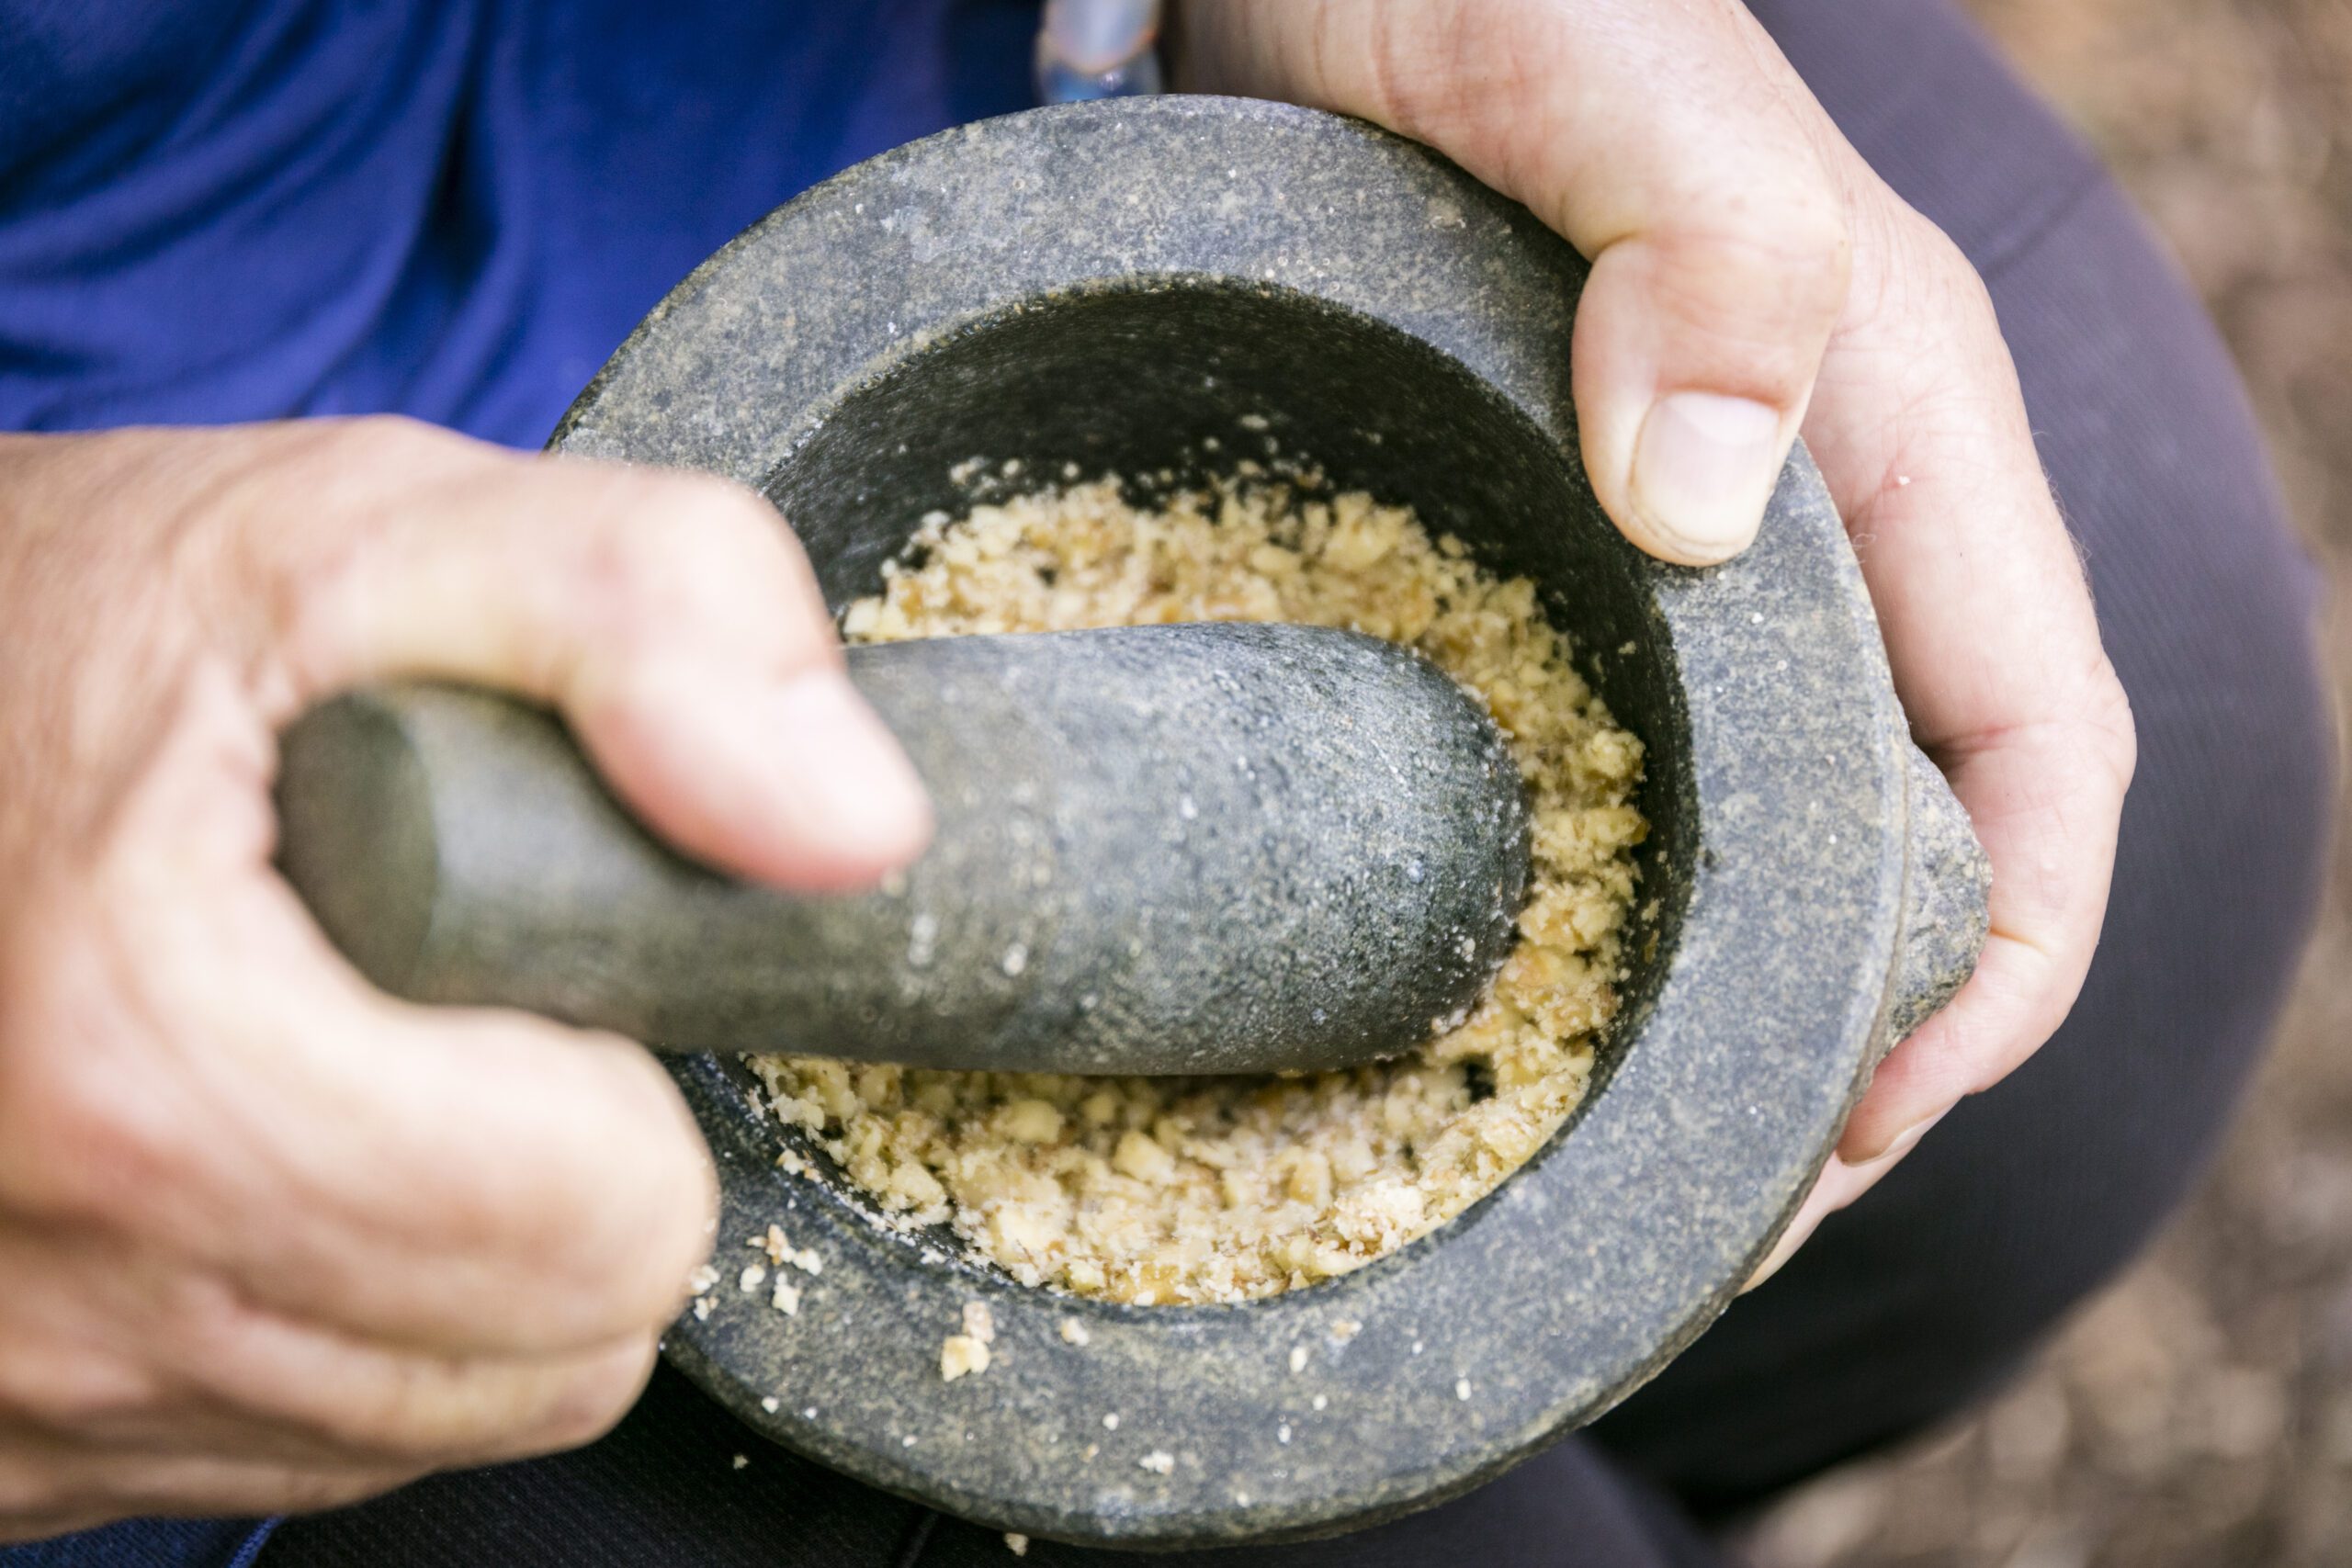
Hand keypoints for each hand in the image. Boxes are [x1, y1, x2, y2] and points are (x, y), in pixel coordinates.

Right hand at [0, 417, 929, 1536]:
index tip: (521, 956)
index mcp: (155, 1072)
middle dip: (571, 1170)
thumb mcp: (366, 535)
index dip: (625, 1076)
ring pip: (455, 1410)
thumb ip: (647, 617)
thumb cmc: (60, 631)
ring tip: (363, 1064)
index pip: (606, 1230)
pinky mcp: (17, 1451)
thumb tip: (855, 827)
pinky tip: (278, 1156)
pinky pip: (316, 1448)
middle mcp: (70, 1288)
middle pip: (557, 1345)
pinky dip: (353, 1316)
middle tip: (445, 998)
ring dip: (475, 1255)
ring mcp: (34, 1391)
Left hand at [1172, 0, 2136, 1281]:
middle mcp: (1813, 511)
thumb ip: (1708, 255)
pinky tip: (1475, 1003)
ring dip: (1716, 1008)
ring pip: (1763, 827)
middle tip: (1701, 1214)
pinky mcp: (1546, 554)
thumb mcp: (1593, 78)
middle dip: (1856, 1045)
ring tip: (1592, 1166)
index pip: (2035, 750)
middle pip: (1911, 837)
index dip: (1993, 965)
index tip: (1866, 1129)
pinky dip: (1582, 908)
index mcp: (1895, 427)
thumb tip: (1714, 513)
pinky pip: (1615, 767)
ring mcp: (1683, 546)